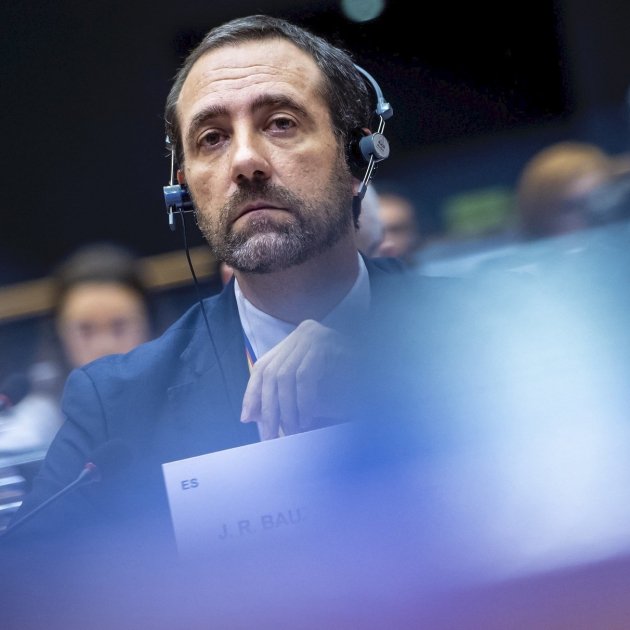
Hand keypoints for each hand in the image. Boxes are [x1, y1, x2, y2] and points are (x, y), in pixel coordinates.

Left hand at [240, 319, 354, 439]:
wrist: (380, 377)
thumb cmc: (347, 385)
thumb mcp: (307, 391)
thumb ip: (282, 397)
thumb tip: (248, 415)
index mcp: (295, 340)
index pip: (264, 367)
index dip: (252, 393)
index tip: (247, 418)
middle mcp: (302, 332)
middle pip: (271, 372)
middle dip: (268, 407)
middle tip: (269, 434)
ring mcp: (314, 335)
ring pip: (285, 376)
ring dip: (286, 409)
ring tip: (290, 431)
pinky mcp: (326, 342)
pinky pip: (305, 377)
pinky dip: (303, 402)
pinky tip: (306, 420)